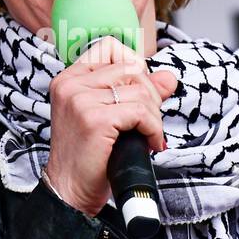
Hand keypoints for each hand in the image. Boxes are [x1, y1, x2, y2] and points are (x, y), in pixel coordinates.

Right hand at [42, 36, 178, 216]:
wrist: (70, 191)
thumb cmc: (88, 156)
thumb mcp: (111, 117)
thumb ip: (137, 92)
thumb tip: (168, 77)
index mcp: (69, 79)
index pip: (110, 48)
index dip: (135, 67)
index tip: (139, 95)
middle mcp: (71, 84)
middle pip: (131, 69)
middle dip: (150, 96)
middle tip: (148, 122)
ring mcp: (81, 100)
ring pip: (140, 92)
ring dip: (153, 117)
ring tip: (148, 136)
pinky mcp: (95, 119)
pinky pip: (141, 113)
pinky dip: (153, 129)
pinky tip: (149, 143)